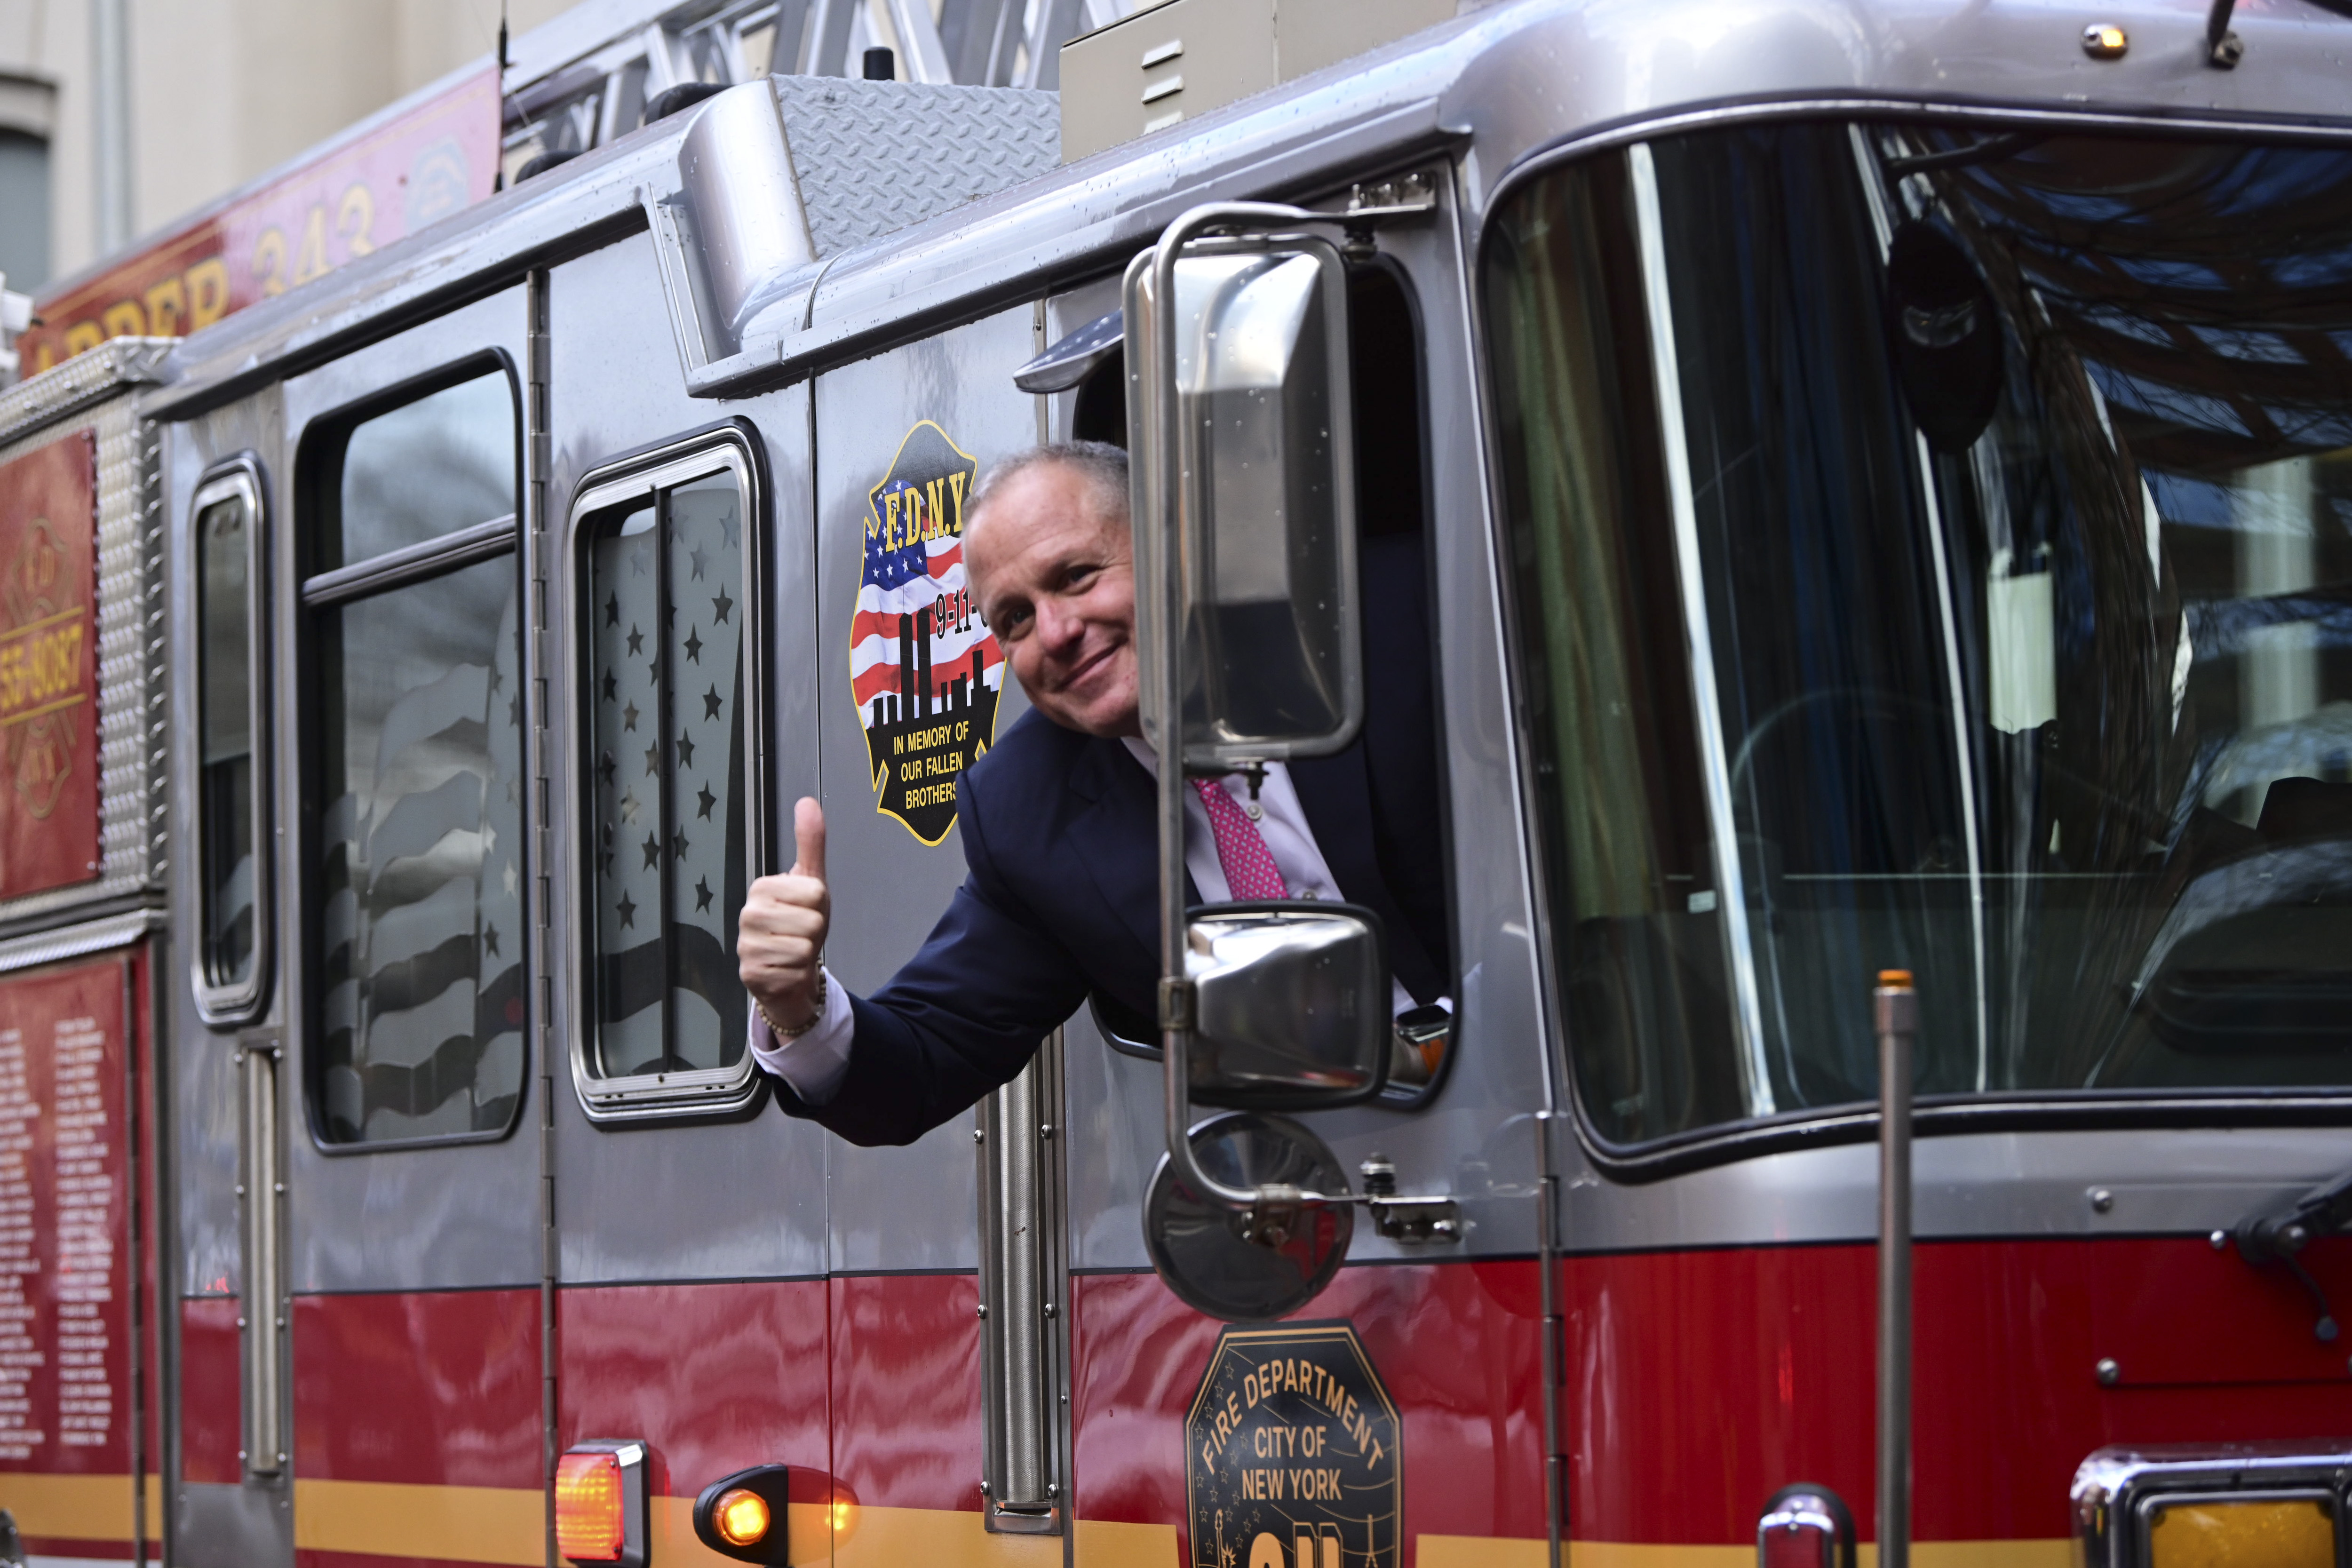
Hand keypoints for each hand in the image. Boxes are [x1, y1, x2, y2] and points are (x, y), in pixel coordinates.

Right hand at [739, 797, 829, 1032]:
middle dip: (815, 931)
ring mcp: (747, 946)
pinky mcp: (750, 974)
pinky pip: (794, 972)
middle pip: (813, 922)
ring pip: (804, 948)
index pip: (816, 893)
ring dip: (806, 954)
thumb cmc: (798, 923)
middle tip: (800, 933)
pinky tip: (785, 968)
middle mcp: (749, 915)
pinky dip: (796, 973)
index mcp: (762, 887)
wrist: (786, 968)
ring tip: (793, 949)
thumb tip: (807, 802)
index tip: (805, 909)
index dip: (820, 905)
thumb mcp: (810, 882)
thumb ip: (810, 843)